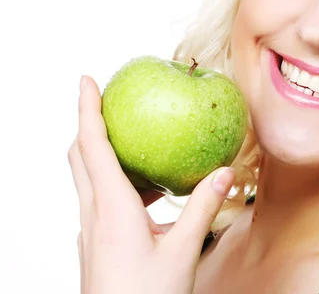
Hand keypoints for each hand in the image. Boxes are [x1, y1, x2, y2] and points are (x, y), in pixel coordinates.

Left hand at [68, 75, 234, 293]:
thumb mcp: (182, 252)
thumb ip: (202, 209)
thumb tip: (223, 172)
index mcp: (111, 209)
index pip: (92, 146)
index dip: (86, 109)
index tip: (86, 79)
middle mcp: (94, 214)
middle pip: (80, 156)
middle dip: (87, 123)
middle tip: (105, 101)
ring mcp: (91, 230)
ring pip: (88, 178)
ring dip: (102, 152)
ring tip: (134, 143)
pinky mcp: (97, 243)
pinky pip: (101, 199)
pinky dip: (116, 181)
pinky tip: (148, 194)